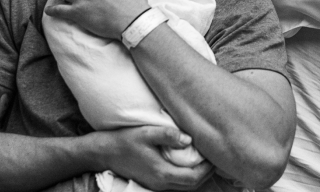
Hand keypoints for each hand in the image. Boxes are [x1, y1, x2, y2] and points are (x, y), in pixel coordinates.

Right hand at [90, 125, 214, 190]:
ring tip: (205, 159)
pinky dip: (187, 176)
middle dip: (206, 173)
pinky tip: (190, 163)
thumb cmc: (126, 140)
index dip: (207, 168)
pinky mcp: (153, 182)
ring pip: (185, 187)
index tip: (214, 154)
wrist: (105, 152)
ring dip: (198, 176)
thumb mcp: (147, 133)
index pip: (194, 178)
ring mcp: (156, 185)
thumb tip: (189, 139)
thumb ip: (168, 135)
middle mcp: (161, 184)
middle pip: (193, 185)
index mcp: (162, 173)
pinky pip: (176, 184)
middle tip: (214, 156)